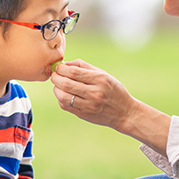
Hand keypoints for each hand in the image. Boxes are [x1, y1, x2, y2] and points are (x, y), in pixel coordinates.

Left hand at [51, 59, 170, 153]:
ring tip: (57, 85)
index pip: (74, 72)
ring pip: (63, 96)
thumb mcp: (104, 74)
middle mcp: (94, 93)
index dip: (62, 68)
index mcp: (100, 79)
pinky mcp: (84, 114)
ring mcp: (89, 105)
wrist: (124, 112)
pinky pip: (66, 106)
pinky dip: (60, 99)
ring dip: (56, 89)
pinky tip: (63, 95)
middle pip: (66, 83)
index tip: (58, 67)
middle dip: (56, 77)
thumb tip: (66, 63)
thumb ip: (85, 67)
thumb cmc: (113, 90)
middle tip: (54, 75)